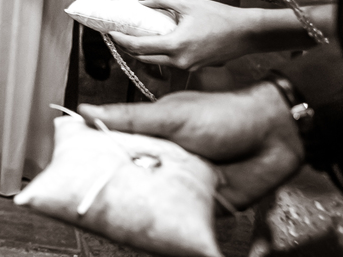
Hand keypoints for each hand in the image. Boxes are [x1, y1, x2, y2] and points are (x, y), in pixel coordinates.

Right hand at [79, 81, 303, 208]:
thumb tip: (85, 111)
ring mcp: (179, 185)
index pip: (112, 149)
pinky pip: (176, 221)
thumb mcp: (170, 115)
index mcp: (149, 135)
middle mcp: (160, 161)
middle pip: (127, 180)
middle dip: (111, 191)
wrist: (273, 137)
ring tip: (112, 221)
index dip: (92, 160)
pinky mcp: (198, 207)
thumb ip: (129, 117)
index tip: (69, 170)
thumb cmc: (223, 116)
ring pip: (149, 203)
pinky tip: (148, 231)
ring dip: (137, 210)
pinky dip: (166, 226)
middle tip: (88, 201)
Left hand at [109, 0, 253, 70]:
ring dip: (142, 53)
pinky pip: (171, 63)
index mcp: (175, 46)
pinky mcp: (196, 67)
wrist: (248, 33)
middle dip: (127, 48)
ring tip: (134, 39)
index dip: (120, 40)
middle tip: (118, 36)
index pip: (138, 47)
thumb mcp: (188, 3)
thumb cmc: (220, 17)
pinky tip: (157, 43)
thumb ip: (161, 0)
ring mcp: (188, 67)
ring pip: (156, 63)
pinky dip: (159, 55)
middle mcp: (179, 61)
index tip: (110, 32)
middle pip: (143, 59)